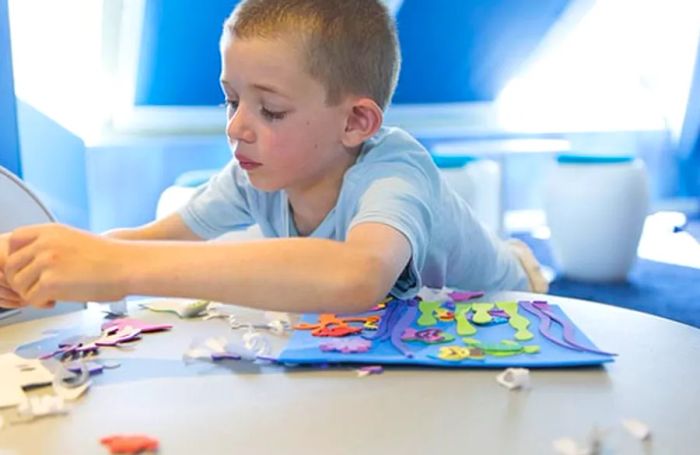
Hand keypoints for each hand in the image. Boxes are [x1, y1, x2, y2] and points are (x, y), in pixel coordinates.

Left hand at [4, 224, 129, 307]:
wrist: (128, 266)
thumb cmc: (111, 258)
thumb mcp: (76, 240)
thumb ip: (52, 246)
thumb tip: (34, 263)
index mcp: (50, 230)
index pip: (13, 241)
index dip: (17, 258)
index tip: (29, 269)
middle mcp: (44, 243)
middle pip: (10, 266)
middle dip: (21, 281)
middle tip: (38, 288)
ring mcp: (46, 262)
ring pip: (18, 285)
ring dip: (31, 293)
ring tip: (50, 295)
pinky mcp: (51, 282)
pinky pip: (31, 299)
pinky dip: (41, 304)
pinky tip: (56, 301)